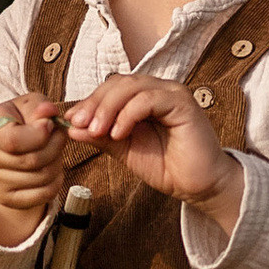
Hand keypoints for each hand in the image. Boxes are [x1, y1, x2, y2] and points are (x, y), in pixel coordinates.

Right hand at [0, 97, 71, 246]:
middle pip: (31, 161)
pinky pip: (43, 194)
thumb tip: (48, 112)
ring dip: (57, 163)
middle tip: (59, 137)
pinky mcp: (5, 197)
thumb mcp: (30, 104)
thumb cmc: (23, 121)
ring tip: (54, 151)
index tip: (49, 125)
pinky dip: (56, 181)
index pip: (13, 141)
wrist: (11, 146)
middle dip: (55, 147)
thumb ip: (39, 105)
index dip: (40, 134)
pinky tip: (52, 168)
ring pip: (40, 178)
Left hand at [57, 74, 237, 221]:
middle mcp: (159, 89)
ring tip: (96, 131)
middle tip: (79, 125)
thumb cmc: (166, 166)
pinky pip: (149, 100)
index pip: (112, 87)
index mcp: (145, 97)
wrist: (197, 186)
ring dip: (108, 108)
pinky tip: (118, 133)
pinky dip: (128, 114)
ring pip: (132, 87)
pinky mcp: (183, 103)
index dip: (90, 101)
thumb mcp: (124, 149)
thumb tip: (71, 127)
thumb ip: (101, 136)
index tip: (71, 122)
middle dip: (95, 103)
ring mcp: (172, 93)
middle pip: (119, 83)